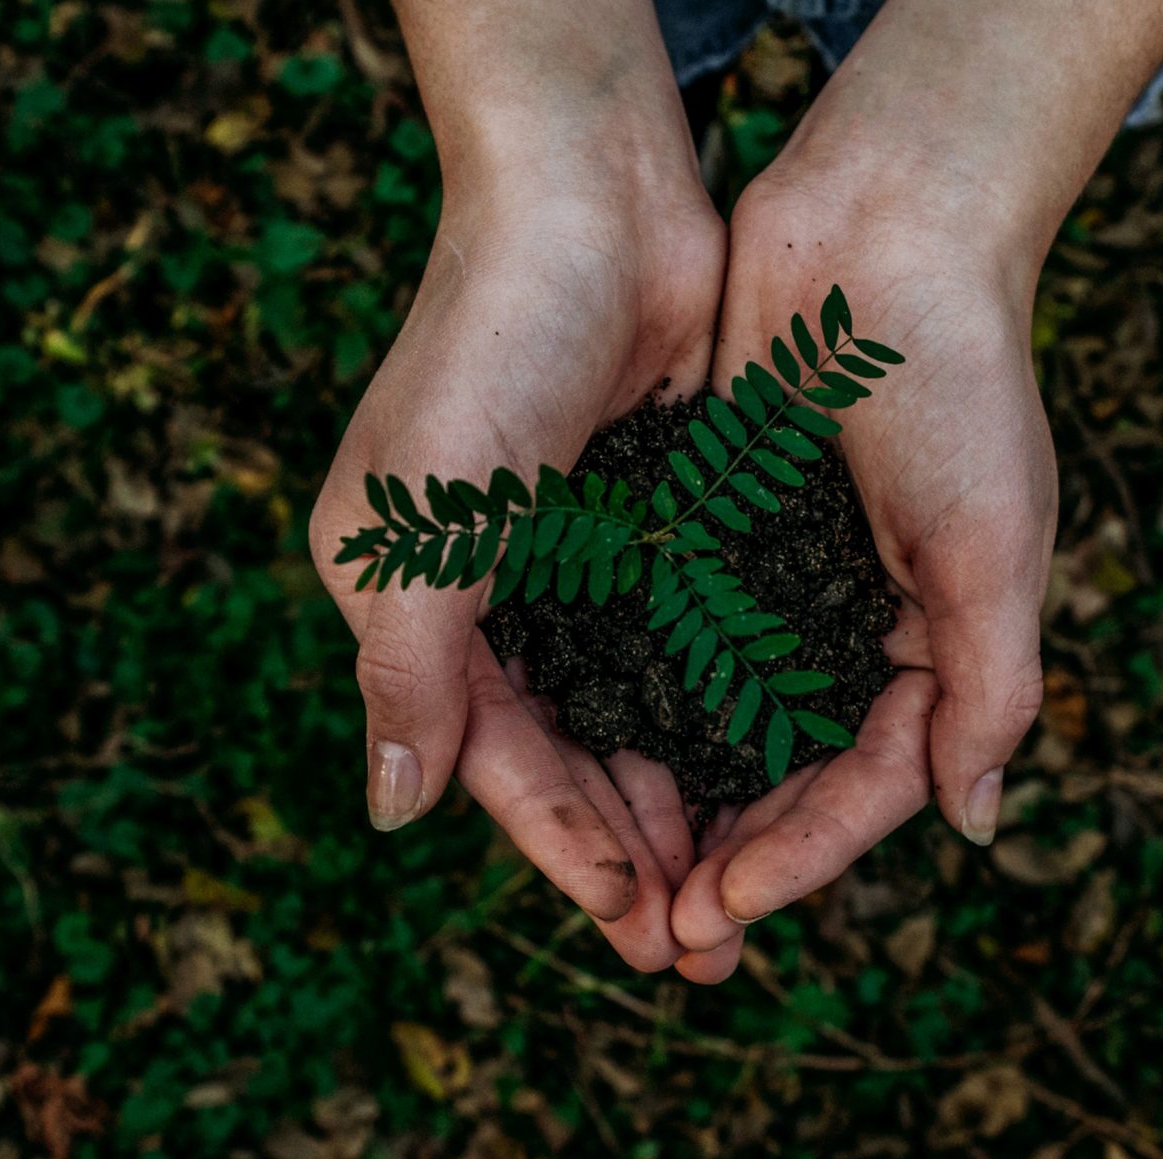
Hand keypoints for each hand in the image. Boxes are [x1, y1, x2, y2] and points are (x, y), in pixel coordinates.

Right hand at [308, 0, 725, 970]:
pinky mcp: (660, 525)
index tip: (637, 925)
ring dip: (685, 803)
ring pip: (638, 715)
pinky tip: (771, 773)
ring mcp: (584, 562)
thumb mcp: (420, 524)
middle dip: (635, 853)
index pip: (495, 760)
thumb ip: (407, 671)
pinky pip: (692, 647)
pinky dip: (721, 714)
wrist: (592, 204)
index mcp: (417, 603)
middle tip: (705, 949)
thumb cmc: (486, 352)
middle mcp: (498, 594)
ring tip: (743, 890)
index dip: (564, 848)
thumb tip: (391, 812)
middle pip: (572, 757)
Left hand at [662, 0, 1162, 975]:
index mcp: (933, 643)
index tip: (728, 904)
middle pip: (787, 776)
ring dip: (676, 802)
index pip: (870, 785)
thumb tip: (975, 825)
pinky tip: (583, 751)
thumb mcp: (997, 545)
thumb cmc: (961, 385)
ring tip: (619, 876)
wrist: (883, 231)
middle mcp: (852, 628)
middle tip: (665, 934)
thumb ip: (991, 687)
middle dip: (733, 857)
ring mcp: (777, 584)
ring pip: (719, 724)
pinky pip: (668, 636)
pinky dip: (635, 698)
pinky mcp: (710, 532)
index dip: (804, 855)